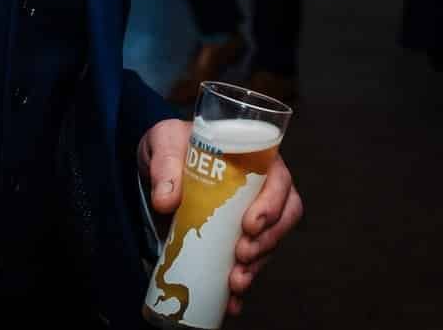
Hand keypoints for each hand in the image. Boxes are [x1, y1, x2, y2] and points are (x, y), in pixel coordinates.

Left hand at [140, 122, 303, 316]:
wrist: (159, 165)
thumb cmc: (172, 144)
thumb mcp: (164, 141)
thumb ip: (164, 165)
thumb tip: (165, 201)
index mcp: (253, 158)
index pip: (279, 180)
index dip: (273, 204)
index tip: (251, 224)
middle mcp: (260, 188)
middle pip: (283, 216)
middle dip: (268, 241)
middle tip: (242, 255)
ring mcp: (251, 215)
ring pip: (270, 243)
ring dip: (258, 265)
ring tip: (237, 281)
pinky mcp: (236, 238)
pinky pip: (250, 262)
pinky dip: (242, 282)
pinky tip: (231, 301)